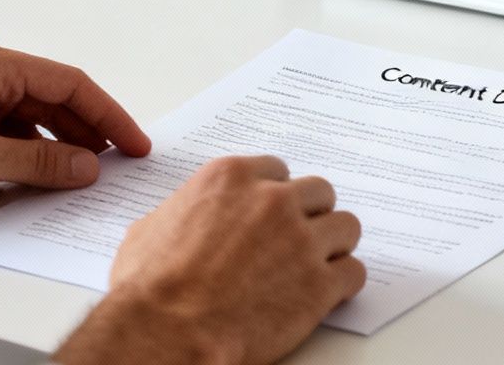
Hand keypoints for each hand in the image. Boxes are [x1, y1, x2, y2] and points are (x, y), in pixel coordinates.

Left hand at [0, 41, 150, 200]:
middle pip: (52, 98)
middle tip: (115, 163)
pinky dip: (25, 150)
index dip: (108, 115)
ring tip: (79, 174)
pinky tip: (34, 174)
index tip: (133, 143)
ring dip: (55, 144)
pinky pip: (4, 128)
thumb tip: (87, 166)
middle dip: (86, 131)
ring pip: (28, 115)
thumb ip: (38, 163)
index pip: (70, 84)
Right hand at [56, 155, 365, 364]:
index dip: (277, 195)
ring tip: (318, 266)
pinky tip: (328, 293)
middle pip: (318, 193)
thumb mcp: (149, 230)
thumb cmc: (149, 289)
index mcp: (232, 179)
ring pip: (345, 227)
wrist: (166, 332)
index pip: (277, 171)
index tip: (276, 213)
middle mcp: (272, 201)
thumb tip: (180, 218)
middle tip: (299, 240)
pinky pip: (354, 272)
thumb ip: (181, 212)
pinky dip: (344, 283)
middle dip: (311, 216)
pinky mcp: (320, 284)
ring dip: (334, 246)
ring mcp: (301, 241)